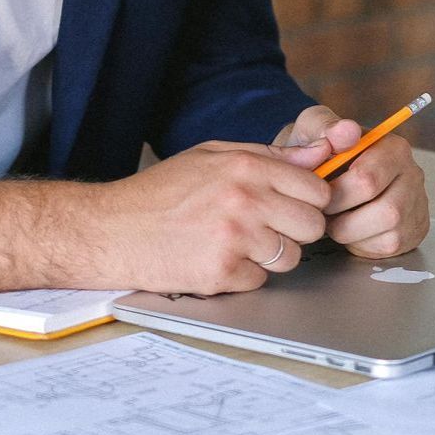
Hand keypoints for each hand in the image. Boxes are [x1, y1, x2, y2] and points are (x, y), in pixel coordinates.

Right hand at [96, 138, 332, 294]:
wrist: (115, 229)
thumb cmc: (161, 191)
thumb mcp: (211, 155)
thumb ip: (269, 155)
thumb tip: (320, 154)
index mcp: (244, 165)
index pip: (317, 189)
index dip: (309, 200)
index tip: (293, 204)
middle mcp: (244, 199)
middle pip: (313, 225)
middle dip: (294, 229)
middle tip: (266, 227)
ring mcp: (235, 238)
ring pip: (291, 257)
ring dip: (269, 255)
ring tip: (235, 242)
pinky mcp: (223, 272)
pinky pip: (261, 280)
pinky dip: (243, 274)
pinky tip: (216, 258)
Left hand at [275, 104, 429, 258]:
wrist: (321, 172)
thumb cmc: (319, 150)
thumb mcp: (313, 128)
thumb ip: (324, 126)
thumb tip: (346, 130)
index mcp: (393, 147)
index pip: (368, 179)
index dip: (335, 192)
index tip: (316, 191)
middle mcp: (412, 174)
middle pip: (385, 210)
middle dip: (344, 215)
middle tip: (321, 208)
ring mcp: (416, 204)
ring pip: (389, 233)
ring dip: (350, 230)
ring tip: (332, 217)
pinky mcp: (412, 230)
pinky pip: (388, 247)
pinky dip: (360, 242)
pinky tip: (347, 226)